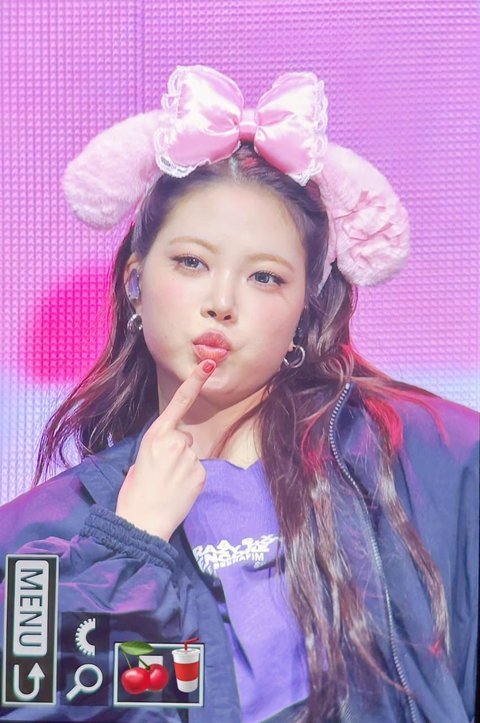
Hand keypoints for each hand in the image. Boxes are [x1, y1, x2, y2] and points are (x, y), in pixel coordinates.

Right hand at [115, 360, 215, 539]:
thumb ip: (158, 448)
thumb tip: (170, 451)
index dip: (195, 381)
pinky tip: (178, 492)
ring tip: (167, 485)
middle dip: (177, 451)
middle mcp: (176, 442)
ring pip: (192, 456)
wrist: (142, 523)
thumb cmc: (134, 493)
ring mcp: (191, 458)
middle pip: (185, 438)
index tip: (209, 364)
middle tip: (161, 473)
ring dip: (183, 467)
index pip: (179, 402)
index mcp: (156, 435)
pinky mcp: (201, 475)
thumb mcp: (139, 462)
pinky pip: (198, 472)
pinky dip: (190, 480)